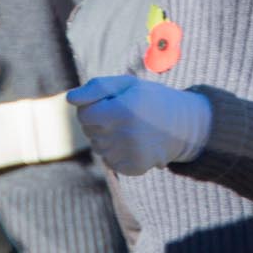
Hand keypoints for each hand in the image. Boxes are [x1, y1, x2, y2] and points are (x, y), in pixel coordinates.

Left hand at [67, 75, 210, 174]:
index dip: (94, 107)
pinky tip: (134, 144)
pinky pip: (110, 161)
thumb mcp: (126, 84)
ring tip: (131, 130)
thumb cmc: (149, 99)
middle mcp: (125, 134)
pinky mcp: (133, 168)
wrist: (182, 125)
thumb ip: (96, 88)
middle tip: (125, 116)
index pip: (84, 115)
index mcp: (122, 110)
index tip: (110, 104)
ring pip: (99, 148)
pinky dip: (117, 153)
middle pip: (90, 132)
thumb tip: (70, 99)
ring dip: (108, 138)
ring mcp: (129, 154)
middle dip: (101, 122)